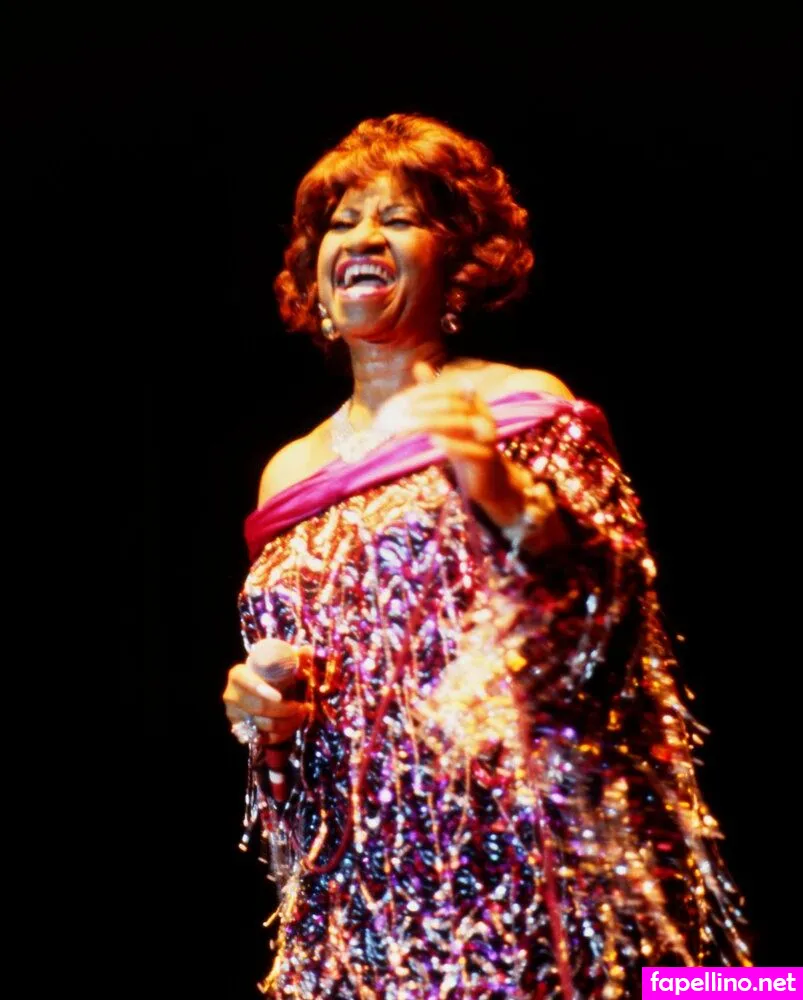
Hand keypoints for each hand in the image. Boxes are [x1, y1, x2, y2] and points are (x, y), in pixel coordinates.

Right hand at [223, 638, 312, 744]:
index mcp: (237, 674)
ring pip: (263, 725)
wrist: (258, 693)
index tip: (281, 696)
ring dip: (287, 723)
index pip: (246, 681)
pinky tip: (292, 726)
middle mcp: (231, 695)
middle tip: (302, 707)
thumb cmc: (270, 676)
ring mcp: (234, 715)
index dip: (262, 689)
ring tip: (301, 715)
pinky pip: (263, 738)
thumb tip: (308, 650)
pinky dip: (281, 735)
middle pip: (258, 707)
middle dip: (284, 710)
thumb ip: (294, 657)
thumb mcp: (280, 665)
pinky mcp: (240, 731)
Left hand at [375, 361, 522, 524]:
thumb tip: (419, 365)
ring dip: (440, 424)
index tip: (406, 398)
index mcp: (475, 405)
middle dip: (432, 407)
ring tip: (416, 425)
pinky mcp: (487, 459)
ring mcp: (487, 439)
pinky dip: (455, 446)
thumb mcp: (448, 419)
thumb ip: (436, 393)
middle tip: (405, 411)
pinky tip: (436, 443)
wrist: (488, 480)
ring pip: (465, 426)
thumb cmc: (465, 446)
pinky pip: (473, 450)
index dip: (432, 392)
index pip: (453, 391)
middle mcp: (484, 418)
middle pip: (458, 406)